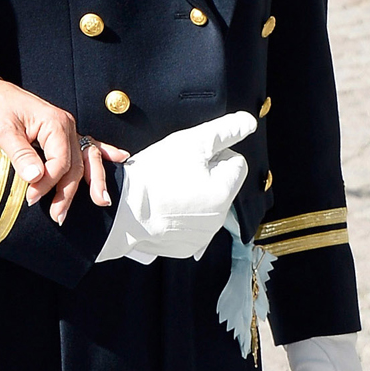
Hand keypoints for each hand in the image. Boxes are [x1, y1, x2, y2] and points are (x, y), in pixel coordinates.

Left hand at [0, 75, 128, 224]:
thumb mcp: (2, 130)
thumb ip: (21, 154)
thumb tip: (36, 177)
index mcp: (55, 123)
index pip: (61, 162)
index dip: (48, 183)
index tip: (31, 197)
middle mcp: (65, 125)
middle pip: (76, 166)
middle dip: (69, 192)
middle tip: (57, 215)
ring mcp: (65, 128)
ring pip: (84, 159)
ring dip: (90, 182)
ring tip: (98, 201)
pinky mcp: (58, 132)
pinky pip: (86, 145)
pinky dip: (103, 153)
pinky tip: (120, 158)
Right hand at [97, 113, 255, 264]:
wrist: (121, 210)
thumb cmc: (153, 176)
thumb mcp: (191, 143)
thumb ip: (225, 131)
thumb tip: (248, 123)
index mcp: (225, 192)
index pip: (235, 162)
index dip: (213, 154)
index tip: (190, 158)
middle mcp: (219, 219)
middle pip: (221, 185)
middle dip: (204, 176)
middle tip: (176, 173)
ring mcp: (202, 236)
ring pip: (206, 205)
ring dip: (193, 196)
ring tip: (167, 191)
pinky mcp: (185, 247)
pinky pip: (191, 225)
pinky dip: (180, 216)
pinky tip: (164, 209)